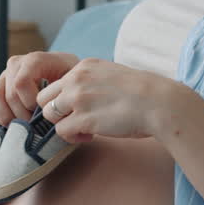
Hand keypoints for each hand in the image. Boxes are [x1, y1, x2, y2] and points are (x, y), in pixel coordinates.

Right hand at [0, 51, 79, 124]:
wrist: (68, 80)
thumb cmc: (73, 85)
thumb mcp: (74, 85)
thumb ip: (63, 93)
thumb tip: (49, 112)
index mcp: (37, 59)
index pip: (21, 82)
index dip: (29, 101)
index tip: (43, 111)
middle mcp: (18, 62)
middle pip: (11, 93)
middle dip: (23, 114)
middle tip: (36, 125)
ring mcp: (7, 73)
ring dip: (10, 116)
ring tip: (26, 126)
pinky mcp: (0, 84)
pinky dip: (1, 115)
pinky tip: (15, 123)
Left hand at [34, 58, 183, 142]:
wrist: (159, 103)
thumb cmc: (143, 94)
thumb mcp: (111, 75)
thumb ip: (92, 82)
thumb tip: (82, 98)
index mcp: (84, 66)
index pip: (56, 84)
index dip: (63, 100)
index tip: (79, 109)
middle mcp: (77, 79)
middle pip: (44, 99)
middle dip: (56, 112)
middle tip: (75, 121)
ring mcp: (78, 98)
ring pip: (49, 115)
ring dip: (63, 125)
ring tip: (83, 130)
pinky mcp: (83, 119)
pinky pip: (61, 132)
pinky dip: (72, 138)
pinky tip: (89, 136)